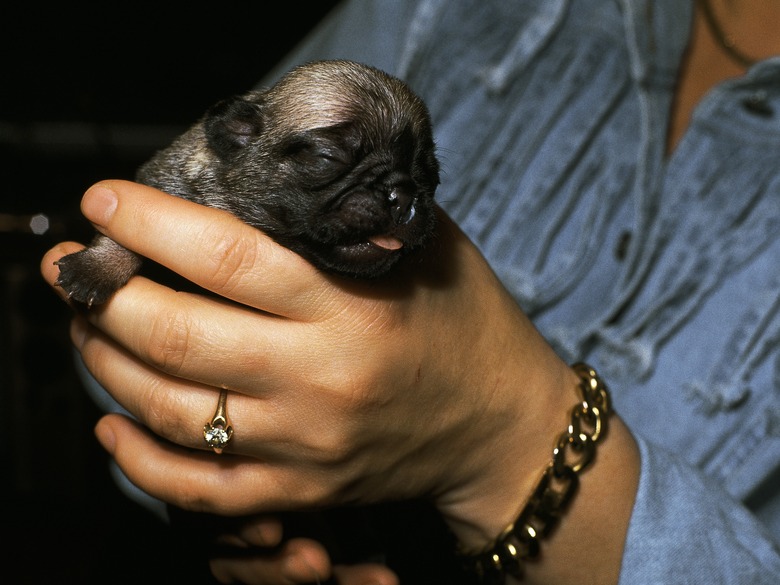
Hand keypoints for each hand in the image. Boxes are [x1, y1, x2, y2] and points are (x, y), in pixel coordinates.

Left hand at [42, 180, 638, 583]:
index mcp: (350, 308)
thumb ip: (349, 213)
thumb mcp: (422, 247)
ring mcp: (306, 444)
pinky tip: (111, 421)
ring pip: (173, 411)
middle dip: (104, 295)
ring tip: (86, 327)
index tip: (104, 201)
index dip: (151, 224)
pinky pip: (198, 489)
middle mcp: (321, 380)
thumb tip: (265, 173)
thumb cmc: (464, 319)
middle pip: (179, 337)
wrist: (502, 424)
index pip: (226, 258)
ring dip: (106, 364)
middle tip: (77, 267)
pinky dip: (138, 459)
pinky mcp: (302, 489)